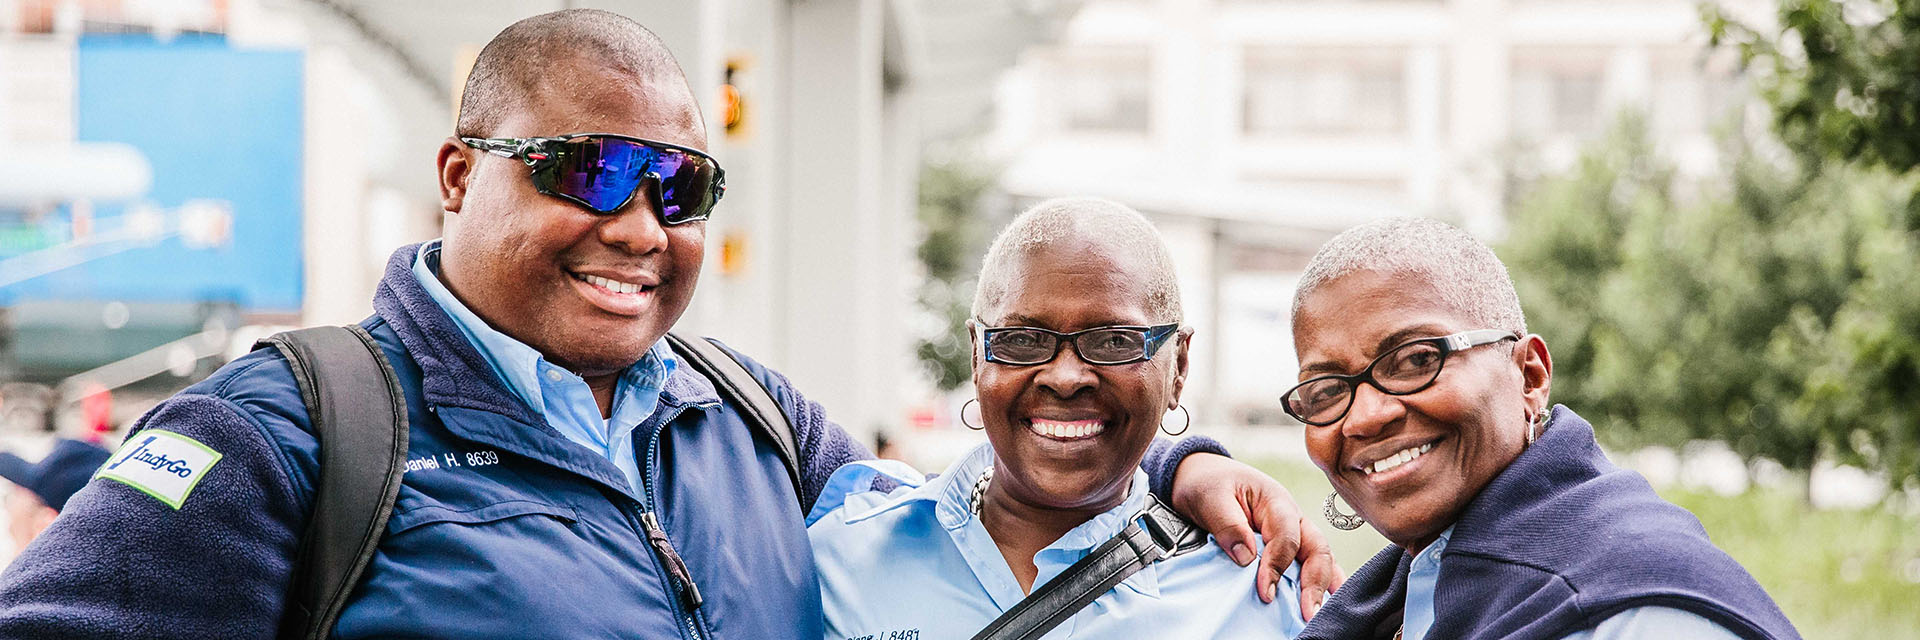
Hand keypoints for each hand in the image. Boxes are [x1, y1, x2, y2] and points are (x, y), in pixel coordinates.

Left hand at [1169, 453, 1345, 619]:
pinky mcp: (1287, 546)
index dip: (1277, 565)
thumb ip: (1228, 525)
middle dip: (1314, 582)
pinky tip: (1324, 603)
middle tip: (1308, 613)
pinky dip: (1321, 582)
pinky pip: (1309, 563)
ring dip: (1324, 585)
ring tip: (1322, 613)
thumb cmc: (1208, 484)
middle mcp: (1292, 517)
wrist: (1200, 476)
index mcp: (1276, 501)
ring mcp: (1293, 531)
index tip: (1265, 592)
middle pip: (1316, 549)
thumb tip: (1246, 557)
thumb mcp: (1211, 498)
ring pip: (1320, 557)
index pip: (1286, 537)